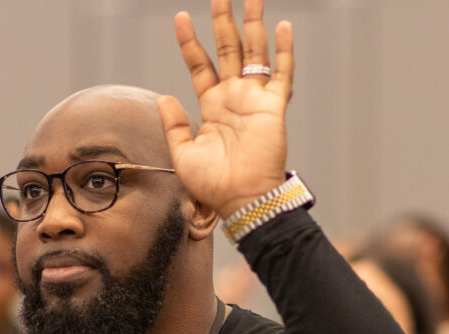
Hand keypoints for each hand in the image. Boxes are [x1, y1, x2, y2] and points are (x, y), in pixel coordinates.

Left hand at [158, 0, 294, 217]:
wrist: (241, 201)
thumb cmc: (213, 185)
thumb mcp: (182, 155)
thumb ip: (174, 126)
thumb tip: (164, 98)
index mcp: (211, 106)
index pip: (200, 65)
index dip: (190, 42)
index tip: (180, 18)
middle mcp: (233, 97)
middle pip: (228, 49)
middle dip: (222, 21)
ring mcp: (255, 99)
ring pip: (254, 52)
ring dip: (252, 24)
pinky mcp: (274, 107)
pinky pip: (281, 73)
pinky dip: (284, 51)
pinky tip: (282, 26)